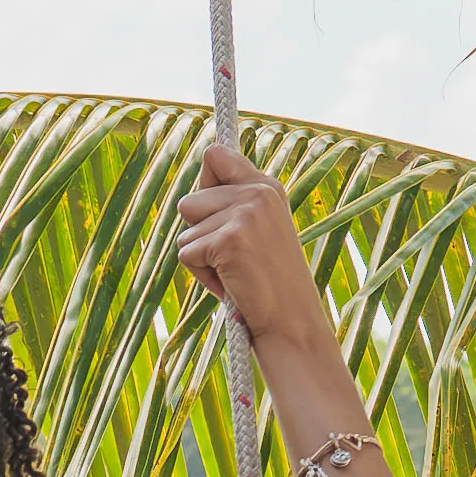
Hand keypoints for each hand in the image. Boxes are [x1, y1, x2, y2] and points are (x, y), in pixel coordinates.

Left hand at [175, 140, 340, 365]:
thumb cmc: (267, 280)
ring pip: (185, 231)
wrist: (290, 320)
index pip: (215, 156)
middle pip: (188, 201)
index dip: (203, 184)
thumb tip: (195, 187)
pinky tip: (230, 282)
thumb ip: (233, 204)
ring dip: (200, 257)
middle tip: (230, 257)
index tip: (212, 210)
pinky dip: (201, 275)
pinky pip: (186, 253)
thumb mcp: (259, 230)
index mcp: (266, 186)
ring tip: (232, 270)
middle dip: (199, 234)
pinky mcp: (229, 239)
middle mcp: (257, 192)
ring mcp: (244, 214)